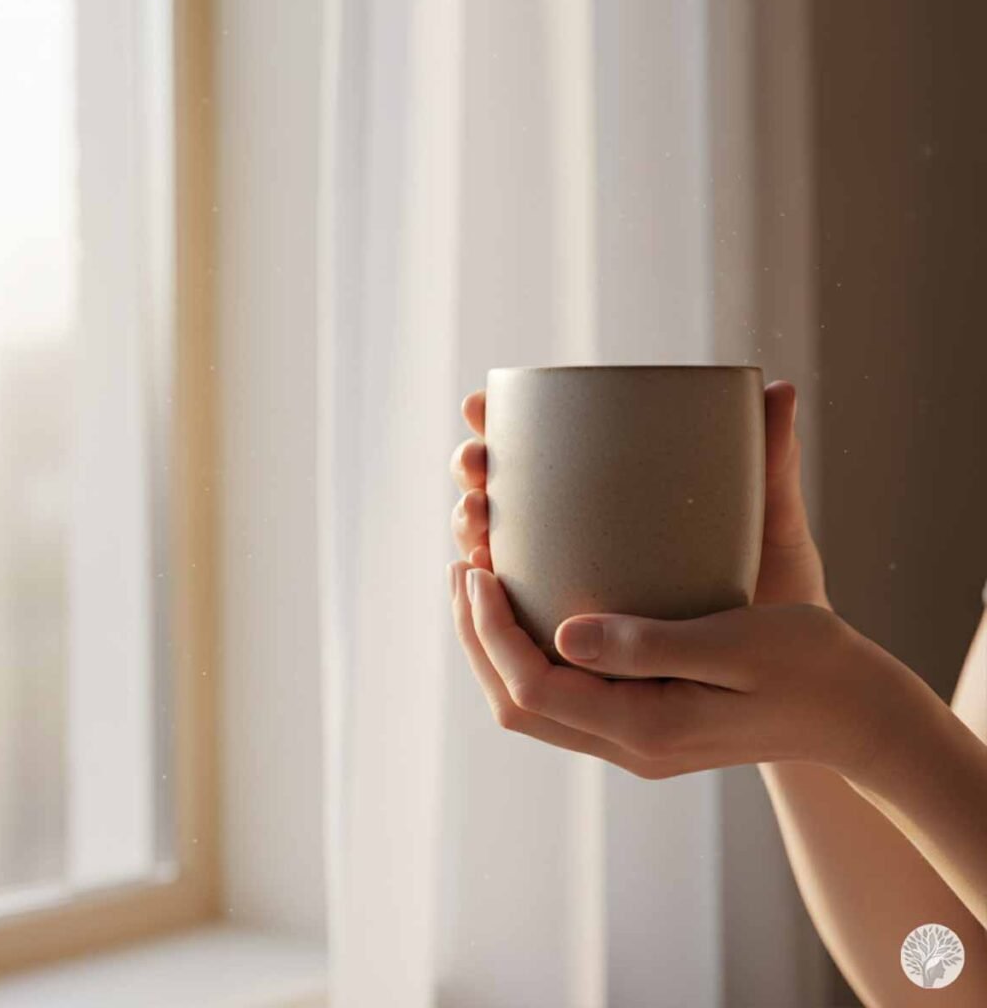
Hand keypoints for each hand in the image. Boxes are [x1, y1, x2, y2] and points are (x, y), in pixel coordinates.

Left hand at [445, 381, 901, 780]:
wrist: (852, 713)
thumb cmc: (808, 666)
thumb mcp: (736, 644)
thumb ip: (648, 645)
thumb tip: (562, 634)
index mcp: (645, 728)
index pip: (533, 687)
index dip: (490, 630)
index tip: (476, 569)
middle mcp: (628, 746)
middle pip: (516, 704)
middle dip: (476, 638)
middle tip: (462, 567)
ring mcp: (633, 741)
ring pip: (531, 706)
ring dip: (494, 648)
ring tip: (478, 583)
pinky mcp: (642, 724)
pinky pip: (561, 697)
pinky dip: (528, 655)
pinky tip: (531, 609)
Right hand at [448, 381, 829, 604]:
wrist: (794, 671)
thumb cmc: (781, 588)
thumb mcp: (774, 527)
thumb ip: (771, 465)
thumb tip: (781, 390)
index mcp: (615, 495)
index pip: (537, 448)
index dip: (497, 423)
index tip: (478, 408)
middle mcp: (581, 536)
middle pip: (502, 495)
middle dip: (471, 475)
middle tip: (476, 467)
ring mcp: (571, 584)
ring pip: (496, 554)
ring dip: (470, 533)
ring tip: (479, 526)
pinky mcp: (578, 637)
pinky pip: (518, 617)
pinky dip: (491, 604)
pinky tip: (487, 591)